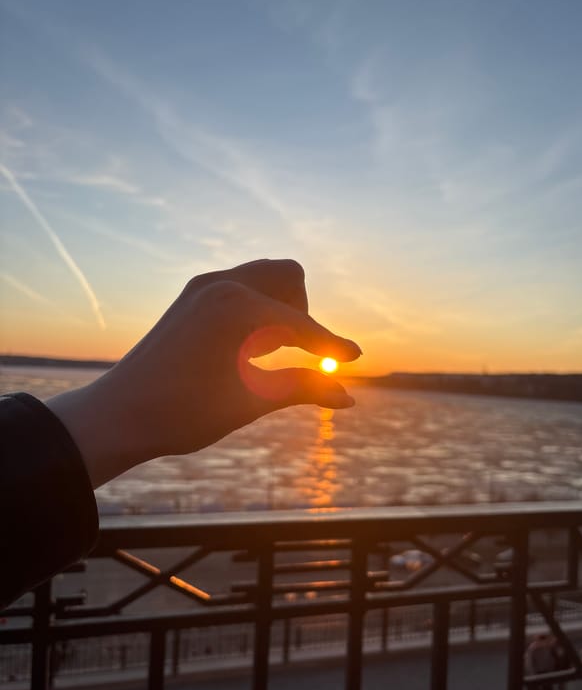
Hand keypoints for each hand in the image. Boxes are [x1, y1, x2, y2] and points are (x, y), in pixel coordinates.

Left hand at [47, 259, 360, 487]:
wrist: (118, 415)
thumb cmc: (183, 413)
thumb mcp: (251, 401)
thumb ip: (303, 388)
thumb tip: (349, 396)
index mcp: (240, 308)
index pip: (302, 324)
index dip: (332, 345)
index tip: (356, 359)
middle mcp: (222, 284)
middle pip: (289, 275)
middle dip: (304, 311)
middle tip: (298, 353)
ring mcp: (203, 286)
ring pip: (264, 275)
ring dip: (281, 305)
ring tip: (269, 352)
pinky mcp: (191, 296)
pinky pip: (241, 286)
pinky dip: (258, 307)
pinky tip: (248, 344)